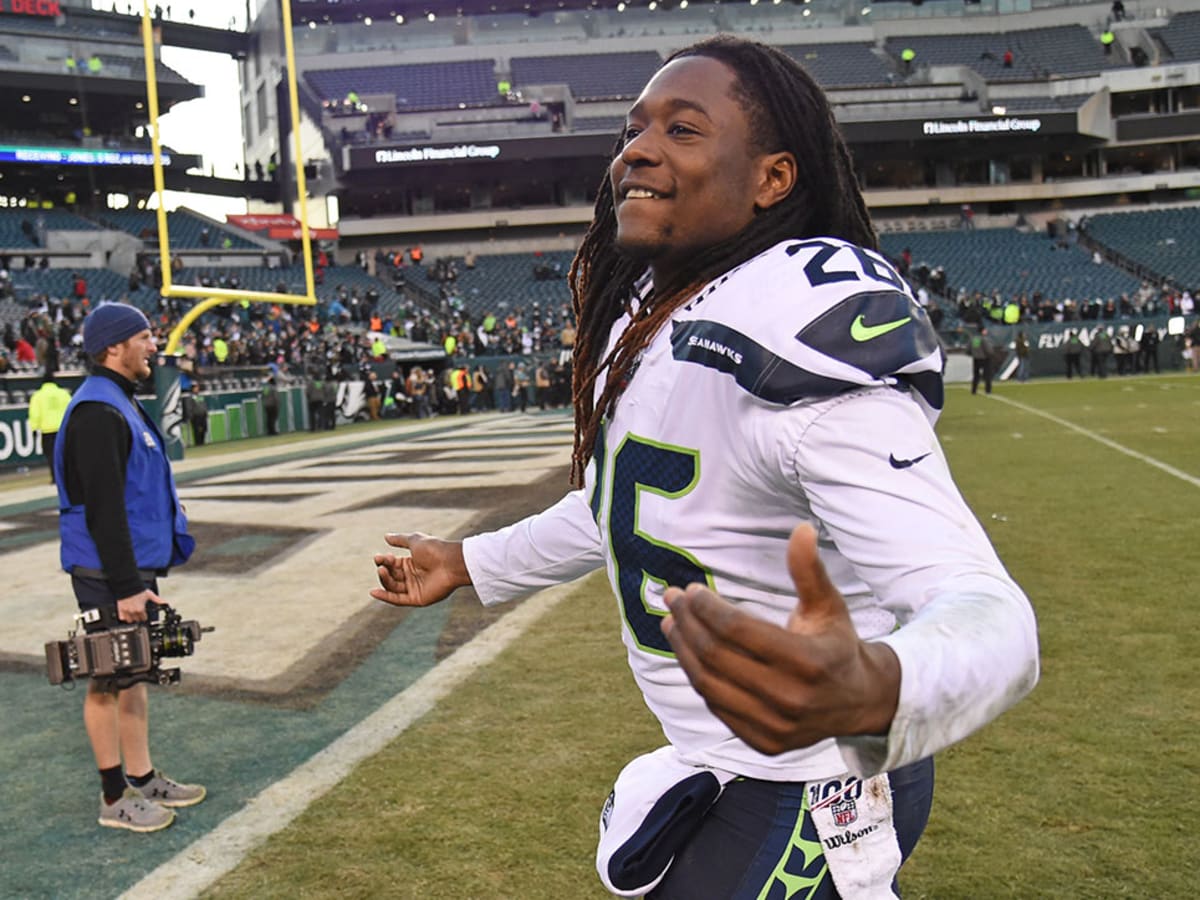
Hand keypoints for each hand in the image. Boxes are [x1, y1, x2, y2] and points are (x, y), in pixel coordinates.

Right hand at [116, 589, 161, 622]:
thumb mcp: (150, 595)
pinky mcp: (120, 609)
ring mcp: (126, 611)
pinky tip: (126, 615)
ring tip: (133, 616)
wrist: (128, 586)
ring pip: (129, 620)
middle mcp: (133, 612)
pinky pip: (122, 617)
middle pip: (137, 620)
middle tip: (139, 615)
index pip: (143, 618)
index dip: (145, 617)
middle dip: (138, 618)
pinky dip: (124, 617)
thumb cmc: (138, 590)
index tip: (144, 616)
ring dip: (132, 619)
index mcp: (141, 609)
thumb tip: (165, 603)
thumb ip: (157, 600)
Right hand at [370, 532, 470, 607]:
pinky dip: (385, 597)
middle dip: (384, 570)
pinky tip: (374, 592)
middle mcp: (413, 576)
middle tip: (381, 564)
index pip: (392, 564)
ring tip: (381, 570)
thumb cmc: (434, 549)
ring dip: (384, 580)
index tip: (378, 557)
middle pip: (391, 576)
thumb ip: (400, 540)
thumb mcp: (415, 541)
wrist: (450, 562)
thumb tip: (386, 536)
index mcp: (412, 563)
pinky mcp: (417, 599)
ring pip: (393, 587)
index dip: (384, 561)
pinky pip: (398, 599)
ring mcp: (415, 588)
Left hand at [661, 524, 899, 755]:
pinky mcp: (764, 743)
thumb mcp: (829, 605)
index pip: (738, 630)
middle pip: (717, 656)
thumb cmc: (836, 644)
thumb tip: (801, 529)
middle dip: (688, 623)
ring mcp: (776, 726)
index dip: (707, 607)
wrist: (859, 702)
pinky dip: (697, 677)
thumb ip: (809, 570)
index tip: (692, 590)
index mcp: (808, 661)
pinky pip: (716, 707)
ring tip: (671, 624)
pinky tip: (688, 652)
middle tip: (673, 600)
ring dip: (683, 650)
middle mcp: (791, 698)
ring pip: (709, 685)